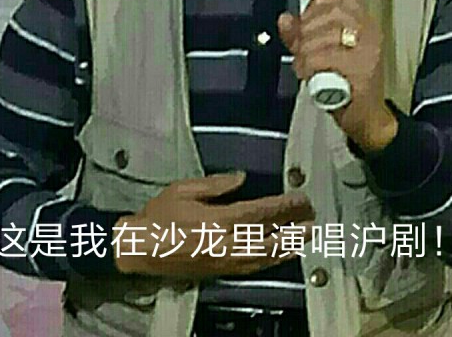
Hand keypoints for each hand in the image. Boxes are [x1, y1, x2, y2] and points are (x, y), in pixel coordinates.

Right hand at [113, 172, 314, 278]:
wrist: (138, 249)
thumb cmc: (158, 216)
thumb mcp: (183, 189)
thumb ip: (215, 184)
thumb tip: (241, 178)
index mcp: (219, 220)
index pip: (260, 213)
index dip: (284, 206)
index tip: (301, 198)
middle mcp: (226, 244)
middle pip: (270, 238)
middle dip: (294, 229)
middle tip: (312, 219)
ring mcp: (224, 262)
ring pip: (264, 257)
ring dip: (287, 247)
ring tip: (304, 237)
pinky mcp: (219, 272)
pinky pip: (252, 268)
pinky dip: (270, 261)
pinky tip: (279, 255)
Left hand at [277, 0, 397, 152]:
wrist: (368, 120)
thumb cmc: (349, 86)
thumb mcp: (324, 54)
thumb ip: (303, 36)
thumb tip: (285, 20)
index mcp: (365, 25)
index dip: (316, 6)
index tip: (305, 21)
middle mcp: (370, 35)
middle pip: (329, 15)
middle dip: (305, 31)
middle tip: (300, 48)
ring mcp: (367, 53)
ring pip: (322, 37)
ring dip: (304, 51)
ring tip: (303, 65)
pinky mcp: (360, 72)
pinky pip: (322, 59)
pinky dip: (308, 66)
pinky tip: (307, 74)